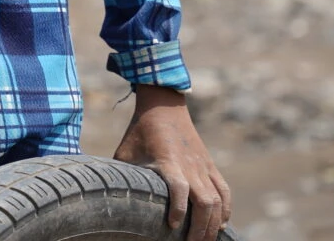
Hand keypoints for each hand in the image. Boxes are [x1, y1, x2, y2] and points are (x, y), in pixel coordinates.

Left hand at [113, 85, 230, 240]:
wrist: (163, 105)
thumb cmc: (139, 131)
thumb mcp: (124, 152)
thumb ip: (122, 175)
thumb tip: (107, 197)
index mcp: (167, 162)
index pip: (178, 189)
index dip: (178, 209)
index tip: (172, 226)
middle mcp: (189, 166)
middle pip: (204, 202)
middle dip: (200, 229)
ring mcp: (203, 166)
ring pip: (217, 201)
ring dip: (213, 225)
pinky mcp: (210, 165)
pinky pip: (224, 191)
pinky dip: (225, 210)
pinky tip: (220, 225)